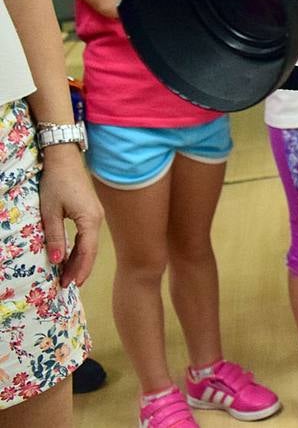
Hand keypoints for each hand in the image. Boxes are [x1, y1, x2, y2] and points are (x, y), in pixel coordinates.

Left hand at [38, 147, 103, 286]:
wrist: (64, 160)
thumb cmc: (56, 184)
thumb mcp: (50, 212)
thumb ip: (55, 236)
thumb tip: (56, 259)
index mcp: (90, 220)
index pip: (87, 251)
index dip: (79, 269)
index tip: (71, 284)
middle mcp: (97, 219)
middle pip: (90, 250)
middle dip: (79, 269)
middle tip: (67, 286)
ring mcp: (96, 215)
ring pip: (89, 244)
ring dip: (79, 260)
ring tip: (68, 276)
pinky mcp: (91, 212)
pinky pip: (87, 236)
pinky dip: (80, 249)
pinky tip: (70, 257)